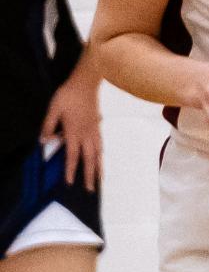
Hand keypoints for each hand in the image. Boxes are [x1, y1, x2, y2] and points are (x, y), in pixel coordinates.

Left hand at [40, 65, 102, 190]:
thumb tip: (43, 141)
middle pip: (89, 159)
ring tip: (100, 179)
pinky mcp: (97, 126)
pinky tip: (101, 158)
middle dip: (89, 176)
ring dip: (99, 168)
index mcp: (74, 131)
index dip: (70, 170)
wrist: (86, 82)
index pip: (72, 155)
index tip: (69, 182)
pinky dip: (101, 155)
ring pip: (98, 153)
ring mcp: (94, 130)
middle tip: (90, 189)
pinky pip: (101, 145)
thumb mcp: (53, 108)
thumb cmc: (68, 94)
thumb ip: (48, 125)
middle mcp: (86, 134)